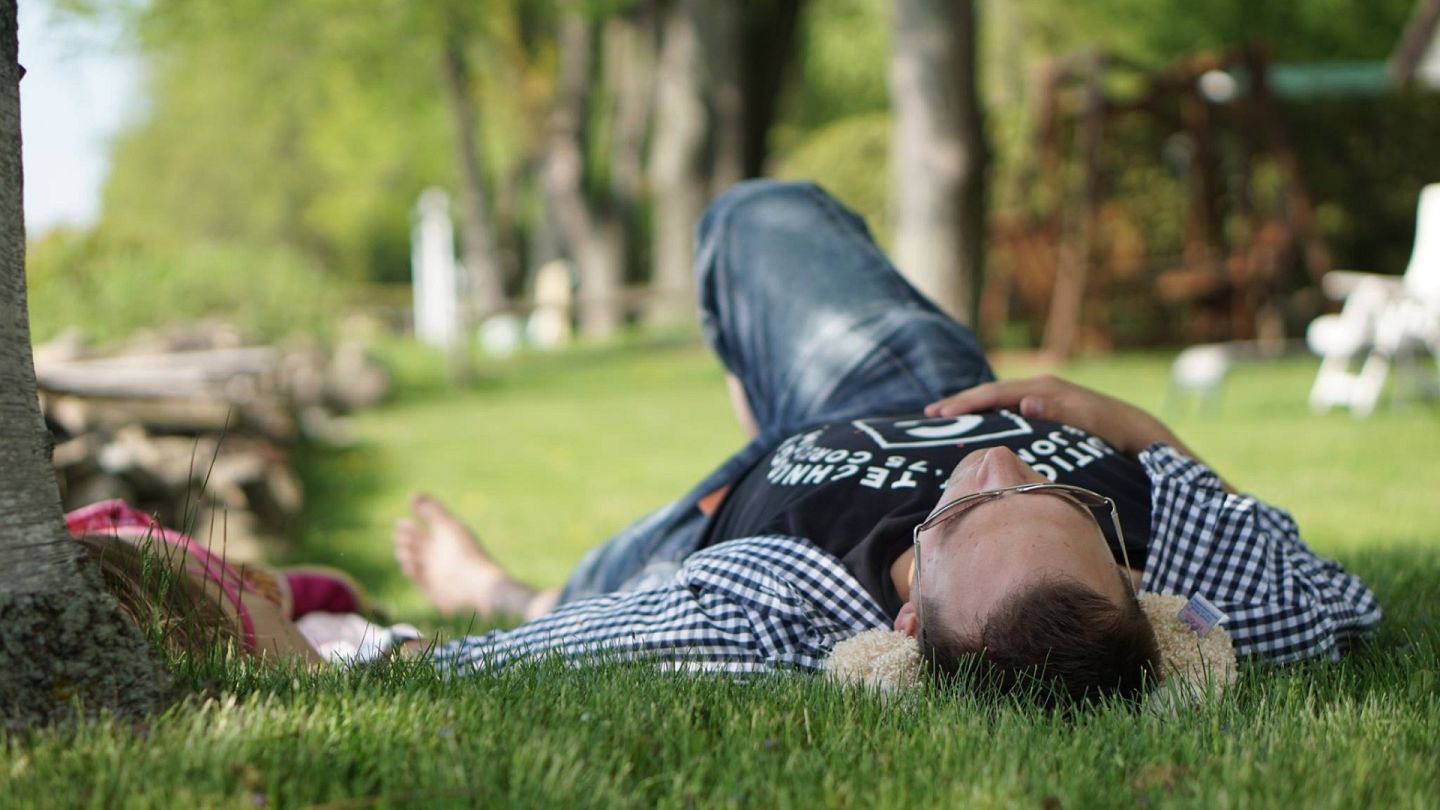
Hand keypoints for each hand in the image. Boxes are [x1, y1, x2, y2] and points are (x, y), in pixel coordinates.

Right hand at [923, 375, 1174, 455]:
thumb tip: (1025, 403)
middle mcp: (1038, 387)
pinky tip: (975, 425)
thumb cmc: (1110, 431)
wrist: (1134, 430)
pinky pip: (1006, 408)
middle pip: (990, 393)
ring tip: (943, 420)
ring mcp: (1041, 396)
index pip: (995, 393)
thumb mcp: (1085, 424)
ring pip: (996, 400)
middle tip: (928, 416)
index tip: (940, 415)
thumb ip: (1056, 413)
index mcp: (1043, 389)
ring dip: (970, 409)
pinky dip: (986, 414)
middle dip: (959, 403)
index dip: (966, 403)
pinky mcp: (1043, 406)